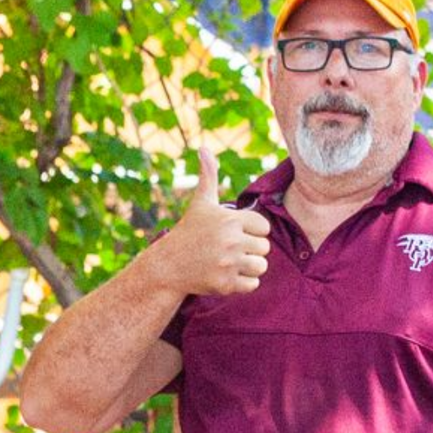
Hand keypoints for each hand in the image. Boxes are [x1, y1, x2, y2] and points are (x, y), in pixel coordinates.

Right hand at [140, 144, 270, 297]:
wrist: (168, 265)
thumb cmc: (188, 232)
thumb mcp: (200, 203)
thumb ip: (208, 175)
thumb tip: (203, 148)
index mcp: (230, 219)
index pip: (263, 227)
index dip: (251, 231)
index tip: (234, 233)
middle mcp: (230, 241)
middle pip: (264, 248)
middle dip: (250, 250)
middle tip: (230, 250)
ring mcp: (228, 264)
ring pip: (261, 267)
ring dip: (249, 267)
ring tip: (231, 263)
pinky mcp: (225, 284)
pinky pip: (253, 285)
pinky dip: (243, 283)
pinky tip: (227, 275)